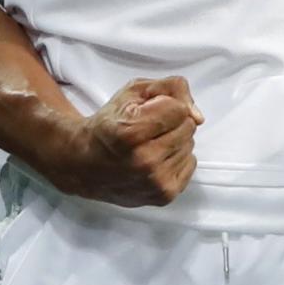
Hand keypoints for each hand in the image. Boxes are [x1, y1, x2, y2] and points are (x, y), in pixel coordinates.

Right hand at [49, 77, 203, 206]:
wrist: (86, 163)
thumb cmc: (110, 124)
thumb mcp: (134, 92)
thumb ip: (172, 89)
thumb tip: (198, 116)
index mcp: (131, 132)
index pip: (179, 109)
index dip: (166, 105)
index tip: (149, 111)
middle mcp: (144, 160)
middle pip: (187, 127)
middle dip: (172, 122)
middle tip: (149, 129)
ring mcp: (155, 181)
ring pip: (190, 146)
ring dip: (174, 141)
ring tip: (150, 144)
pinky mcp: (164, 195)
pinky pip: (190, 164)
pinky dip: (177, 158)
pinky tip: (157, 159)